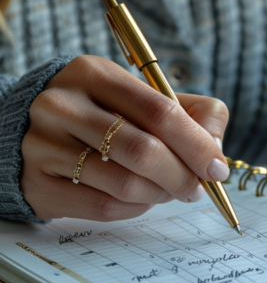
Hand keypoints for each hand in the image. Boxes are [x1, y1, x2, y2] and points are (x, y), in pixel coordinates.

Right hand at [21, 56, 229, 220]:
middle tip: (197, 189)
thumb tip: (216, 151)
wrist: (32, 128)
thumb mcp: (144, 96)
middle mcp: (63, 106)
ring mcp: (43, 145)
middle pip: (144, 151)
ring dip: (160, 195)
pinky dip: (136, 208)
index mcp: (95, 74)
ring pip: (126, 185)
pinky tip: (140, 198)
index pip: (160, 112)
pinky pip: (103, 208)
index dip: (197, 144)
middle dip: (182, 177)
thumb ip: (191, 113)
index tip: (217, 169)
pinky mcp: (37, 184)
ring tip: (167, 190)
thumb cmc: (106, 113)